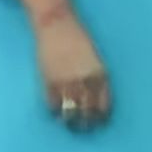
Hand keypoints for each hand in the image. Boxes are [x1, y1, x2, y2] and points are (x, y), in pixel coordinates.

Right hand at [34, 13, 110, 130]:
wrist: (57, 25)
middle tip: (83, 126)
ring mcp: (66, 82)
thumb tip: (94, 95)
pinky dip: (53, 110)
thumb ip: (95, 76)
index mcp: (100, 74)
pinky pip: (52, 104)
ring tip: (68, 123)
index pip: (103, 103)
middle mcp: (85, 81)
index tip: (99, 121)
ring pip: (70, 110)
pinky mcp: (49, 81)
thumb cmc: (78, 40)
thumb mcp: (94, 59)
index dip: (100, 114)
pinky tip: (54, 112)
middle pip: (88, 110)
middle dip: (86, 120)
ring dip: (69, 119)